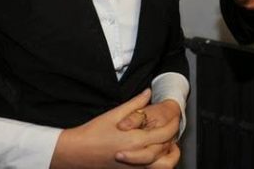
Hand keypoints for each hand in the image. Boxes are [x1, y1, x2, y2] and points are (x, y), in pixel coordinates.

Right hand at [51, 89, 178, 168]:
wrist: (77, 153)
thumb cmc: (93, 133)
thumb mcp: (114, 114)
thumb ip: (135, 104)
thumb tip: (148, 92)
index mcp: (135, 140)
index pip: (165, 134)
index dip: (174, 125)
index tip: (176, 118)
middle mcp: (138, 157)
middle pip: (166, 149)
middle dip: (173, 137)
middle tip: (174, 127)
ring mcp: (134, 168)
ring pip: (162, 166)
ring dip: (169, 155)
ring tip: (168, 144)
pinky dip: (158, 163)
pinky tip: (155, 152)